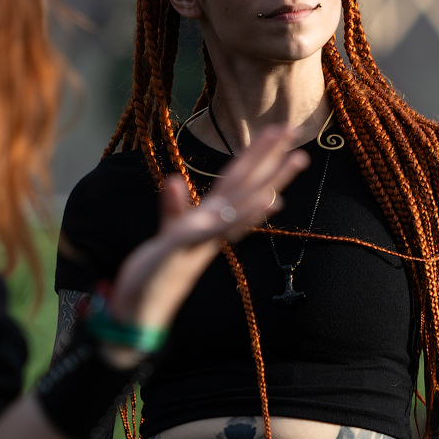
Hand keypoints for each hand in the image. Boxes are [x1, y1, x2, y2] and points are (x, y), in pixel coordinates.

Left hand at [109, 124, 308, 333]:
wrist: (141, 307)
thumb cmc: (155, 273)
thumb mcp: (165, 234)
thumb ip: (173, 208)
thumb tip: (174, 181)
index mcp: (208, 218)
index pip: (235, 180)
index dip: (254, 155)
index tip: (275, 133)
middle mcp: (214, 224)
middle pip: (247, 184)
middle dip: (272, 157)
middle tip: (296, 130)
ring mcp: (208, 235)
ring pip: (245, 201)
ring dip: (273, 179)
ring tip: (298, 157)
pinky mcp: (194, 246)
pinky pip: (227, 227)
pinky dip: (250, 213)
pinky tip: (271, 199)